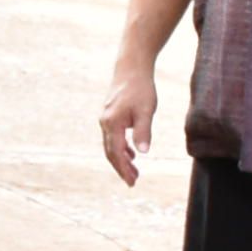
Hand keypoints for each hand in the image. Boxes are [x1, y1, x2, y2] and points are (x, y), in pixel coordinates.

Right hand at [101, 61, 157, 187]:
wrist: (131, 68)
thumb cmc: (140, 89)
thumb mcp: (146, 111)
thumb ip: (143, 132)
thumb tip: (143, 153)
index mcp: (112, 124)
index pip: (116, 152)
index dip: (124, 169)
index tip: (132, 182)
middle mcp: (105, 123)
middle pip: (110, 152)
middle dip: (121, 168)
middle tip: (133, 182)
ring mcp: (106, 119)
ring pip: (111, 145)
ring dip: (121, 159)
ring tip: (134, 171)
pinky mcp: (110, 115)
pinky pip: (113, 137)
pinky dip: (121, 148)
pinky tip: (131, 153)